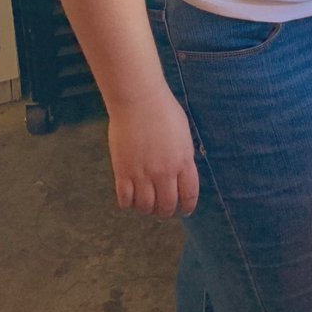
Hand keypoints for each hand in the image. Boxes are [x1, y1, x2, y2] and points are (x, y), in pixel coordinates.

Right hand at [107, 86, 198, 218]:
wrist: (138, 100)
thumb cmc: (163, 110)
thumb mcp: (183, 134)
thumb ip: (183, 156)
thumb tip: (181, 173)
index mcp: (183, 161)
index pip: (189, 194)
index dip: (187, 206)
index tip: (184, 210)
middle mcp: (164, 172)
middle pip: (167, 205)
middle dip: (166, 211)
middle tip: (163, 210)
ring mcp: (142, 174)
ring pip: (146, 207)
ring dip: (147, 209)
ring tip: (146, 204)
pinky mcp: (122, 172)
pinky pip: (125, 200)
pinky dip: (128, 204)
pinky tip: (130, 197)